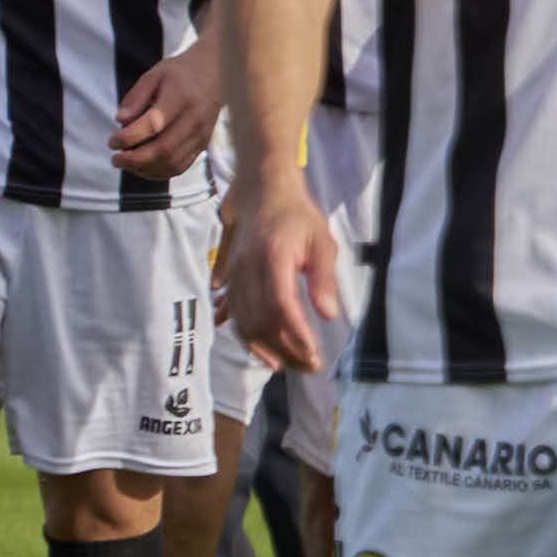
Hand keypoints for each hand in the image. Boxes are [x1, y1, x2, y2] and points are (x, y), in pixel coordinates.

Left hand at [110, 42, 220, 179]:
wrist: (216, 75)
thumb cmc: (180, 73)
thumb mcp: (154, 75)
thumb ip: (136, 96)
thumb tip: (120, 120)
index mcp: (180, 98)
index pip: (153, 124)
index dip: (129, 137)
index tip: (112, 142)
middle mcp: (193, 119)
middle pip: (163, 149)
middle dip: (134, 160)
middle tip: (115, 159)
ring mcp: (200, 135)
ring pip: (172, 162)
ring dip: (145, 169)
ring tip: (126, 165)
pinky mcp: (203, 145)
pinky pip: (181, 166)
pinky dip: (159, 172)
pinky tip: (143, 168)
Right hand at [224, 178, 348, 376]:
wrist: (262, 192)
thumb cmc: (298, 216)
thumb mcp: (322, 242)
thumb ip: (324, 278)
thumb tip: (328, 314)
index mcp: (273, 257)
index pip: (280, 306)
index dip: (295, 335)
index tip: (313, 354)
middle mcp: (247, 268)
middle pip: (260, 320)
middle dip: (283, 349)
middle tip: (307, 365)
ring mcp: (233, 274)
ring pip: (243, 321)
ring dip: (263, 348)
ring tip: (286, 365)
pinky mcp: (229, 277)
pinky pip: (233, 314)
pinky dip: (246, 336)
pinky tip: (261, 351)